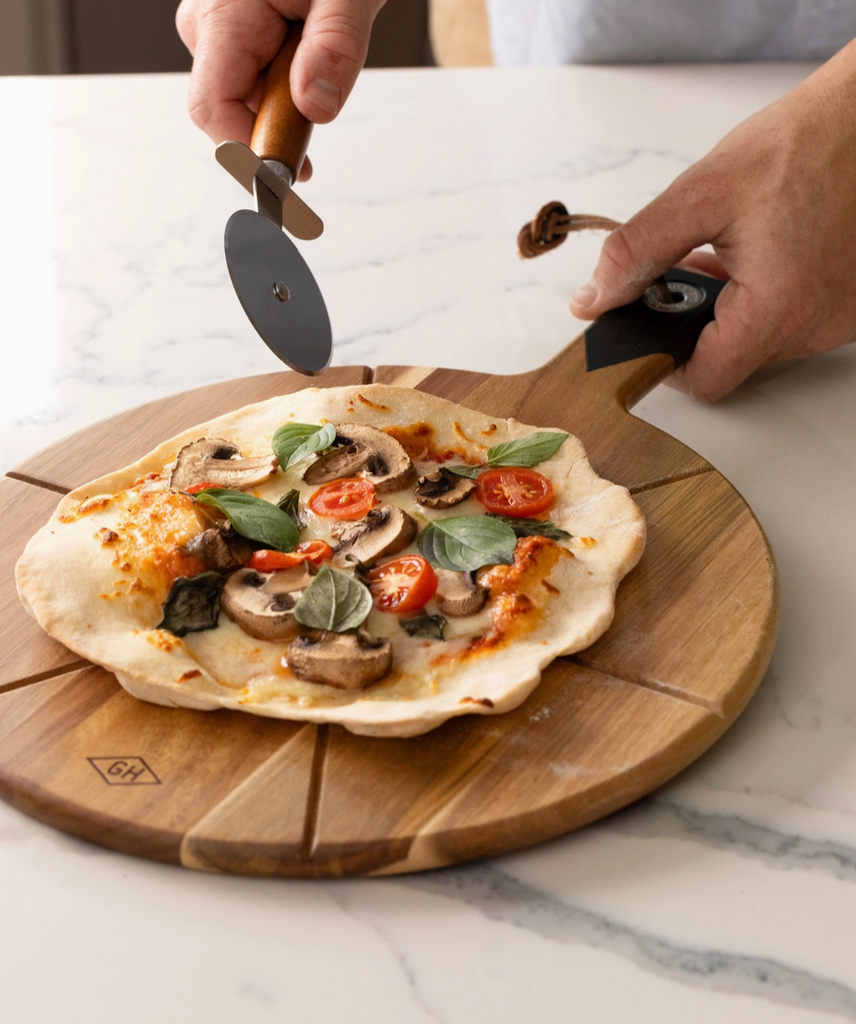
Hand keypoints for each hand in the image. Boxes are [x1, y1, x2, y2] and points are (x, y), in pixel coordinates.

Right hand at [176, 0, 385, 179]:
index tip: (290, 179)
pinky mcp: (233, 35)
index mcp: (223, 15)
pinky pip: (251, 81)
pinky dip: (283, 92)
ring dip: (284, 107)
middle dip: (275, 130)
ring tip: (320, 67)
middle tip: (317, 133)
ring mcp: (217, 31)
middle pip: (228, 112)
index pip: (212, 110)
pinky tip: (309, 71)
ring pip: (242, 99)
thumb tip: (316, 106)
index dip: (248, 153)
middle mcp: (207, 25)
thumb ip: (335, 46)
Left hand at [569, 39, 855, 401]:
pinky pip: (790, 319)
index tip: (643, 328)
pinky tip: (755, 253)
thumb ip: (637, 253)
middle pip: (730, 360)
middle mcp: (816, 327)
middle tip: (680, 271)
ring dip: (726, 308)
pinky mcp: (850, 303)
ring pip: (759, 340)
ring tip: (720, 253)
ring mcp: (838, 319)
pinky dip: (761, 297)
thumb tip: (595, 299)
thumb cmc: (807, 142)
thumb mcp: (702, 193)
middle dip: (692, 323)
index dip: (663, 359)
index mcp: (779, 310)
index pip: (705, 380)